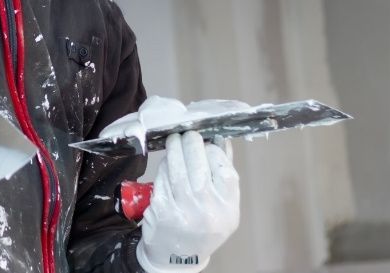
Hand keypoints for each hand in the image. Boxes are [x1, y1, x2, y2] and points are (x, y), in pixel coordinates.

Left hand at [136, 132, 238, 272]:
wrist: (178, 255)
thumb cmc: (205, 225)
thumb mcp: (225, 206)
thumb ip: (225, 174)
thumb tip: (221, 140)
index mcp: (228, 207)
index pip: (223, 166)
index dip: (213, 149)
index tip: (207, 143)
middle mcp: (207, 209)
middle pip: (198, 162)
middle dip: (190, 141)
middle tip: (186, 134)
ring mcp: (183, 209)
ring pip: (176, 166)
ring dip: (174, 149)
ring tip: (175, 142)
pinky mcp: (161, 208)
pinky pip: (162, 177)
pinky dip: (164, 166)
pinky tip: (167, 163)